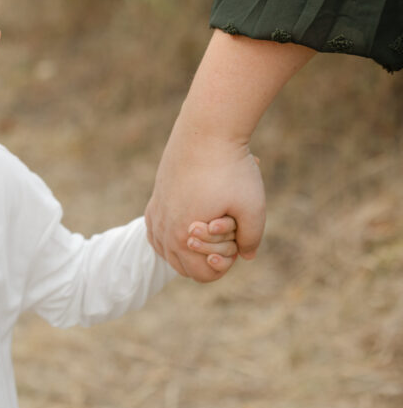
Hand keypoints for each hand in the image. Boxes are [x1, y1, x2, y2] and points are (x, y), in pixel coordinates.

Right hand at [145, 122, 264, 281]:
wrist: (206, 132)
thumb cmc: (231, 170)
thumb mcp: (253, 209)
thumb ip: (252, 239)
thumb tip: (246, 256)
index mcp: (183, 237)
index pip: (202, 275)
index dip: (226, 265)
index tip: (237, 238)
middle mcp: (164, 230)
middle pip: (184, 267)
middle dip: (208, 257)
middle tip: (226, 229)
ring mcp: (156, 215)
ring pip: (168, 251)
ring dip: (191, 247)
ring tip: (211, 223)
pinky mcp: (155, 201)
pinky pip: (158, 233)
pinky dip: (174, 235)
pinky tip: (191, 222)